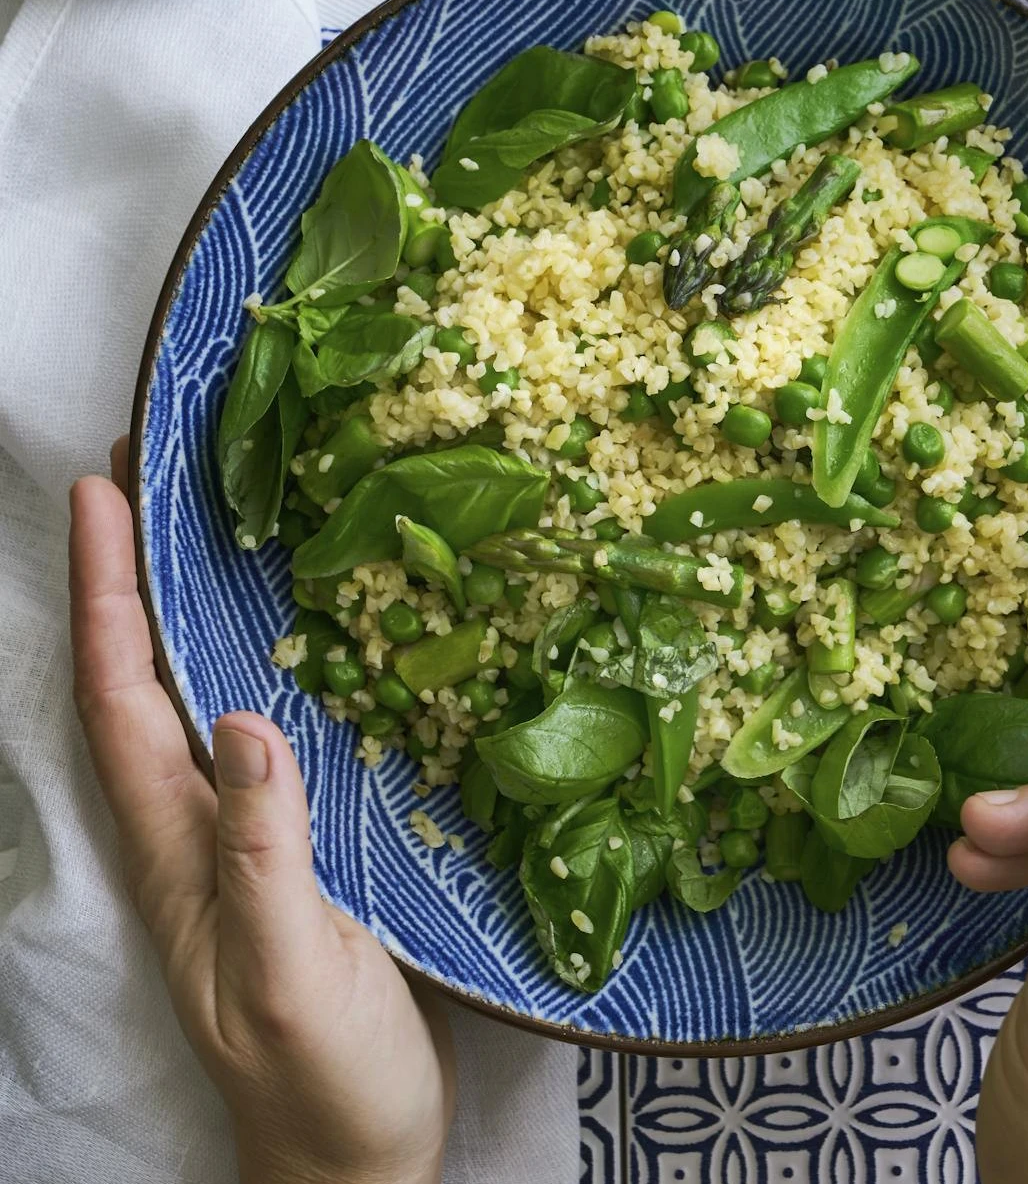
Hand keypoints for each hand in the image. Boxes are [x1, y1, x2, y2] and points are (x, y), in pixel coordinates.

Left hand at [69, 440, 455, 1183]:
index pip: (122, 702)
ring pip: (203, 708)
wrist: (357, 1155)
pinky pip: (272, 742)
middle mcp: (197, 832)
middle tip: (152, 480)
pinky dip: (272, 672)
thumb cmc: (323, 1081)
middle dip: (133, 581)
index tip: (101, 494)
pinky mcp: (302, 857)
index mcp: (176, 852)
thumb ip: (262, 857)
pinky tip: (313, 644)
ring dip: (193, 617)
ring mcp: (246, 845)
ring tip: (217, 531)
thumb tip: (245, 720)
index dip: (107, 598)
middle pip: (145, 687)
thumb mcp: (289, 975)